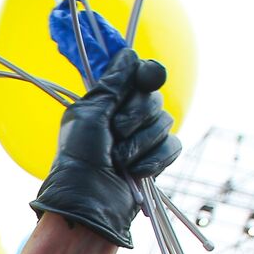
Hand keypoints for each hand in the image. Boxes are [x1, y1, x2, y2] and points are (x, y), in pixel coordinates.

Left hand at [29, 49, 182, 248]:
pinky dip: (155, 159)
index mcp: (107, 102)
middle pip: (154, 98)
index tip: (144, 79)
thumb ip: (113, 84)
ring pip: (165, 122)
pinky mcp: (156, 160)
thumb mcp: (90, 114)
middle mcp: (126, 117)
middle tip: (115, 133)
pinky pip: (173, 146)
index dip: (146, 74)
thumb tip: (128, 53)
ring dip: (140, 142)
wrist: (89, 201)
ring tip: (119, 160)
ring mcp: (143, 139)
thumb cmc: (80, 158)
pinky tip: (136, 171)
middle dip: (135, 116)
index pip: (140, 75)